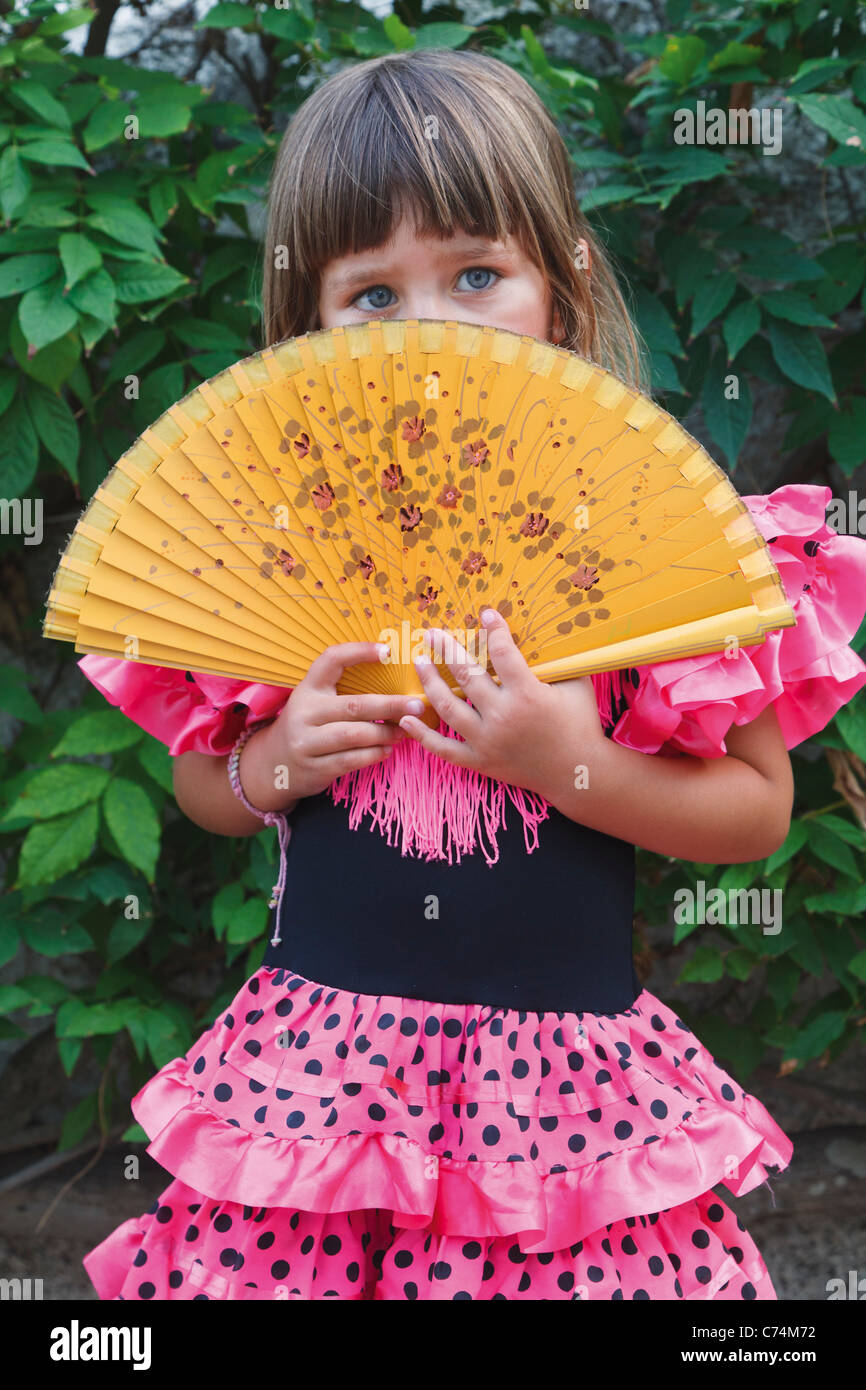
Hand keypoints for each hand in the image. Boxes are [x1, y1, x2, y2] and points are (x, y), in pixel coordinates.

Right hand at [244, 641, 426, 804]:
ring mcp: (307, 741)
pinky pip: (351, 760)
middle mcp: (305, 713)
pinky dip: (373, 755)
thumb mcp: (315, 702)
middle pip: (354, 705)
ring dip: (385, 733)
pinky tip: (387, 750)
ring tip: (405, 731)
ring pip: (354, 735)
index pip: (331, 660)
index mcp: (308, 689)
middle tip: (418, 705)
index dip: (359, 652)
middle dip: (390, 705)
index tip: (388, 651)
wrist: (273, 763)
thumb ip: (343, 691)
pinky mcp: (314, 767)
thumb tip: (396, 683)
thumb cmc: (308, 726)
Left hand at [396, 609, 606, 796]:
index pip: (503, 653)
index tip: (486, 614)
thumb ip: (556, 662)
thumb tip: (543, 632)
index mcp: (528, 695)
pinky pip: (444, 749)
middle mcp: (503, 717)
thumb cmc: (580, 725)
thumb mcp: (576, 687)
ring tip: (420, 661)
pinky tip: (406, 717)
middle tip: (432, 633)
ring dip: (430, 682)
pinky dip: (423, 735)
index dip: (494, 630)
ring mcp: (487, 741)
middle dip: (447, 649)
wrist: (577, 773)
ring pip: (448, 707)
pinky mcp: (480, 761)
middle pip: (466, 675)